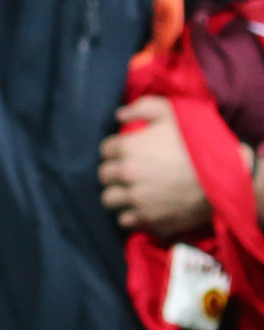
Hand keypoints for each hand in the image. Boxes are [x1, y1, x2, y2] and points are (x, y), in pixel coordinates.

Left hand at [99, 97, 238, 239]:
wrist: (226, 176)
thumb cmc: (198, 142)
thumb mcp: (172, 113)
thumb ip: (142, 108)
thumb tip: (120, 115)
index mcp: (128, 148)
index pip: (105, 150)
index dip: (116, 150)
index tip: (128, 152)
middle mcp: (127, 174)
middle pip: (104, 175)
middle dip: (114, 172)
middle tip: (129, 173)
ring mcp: (137, 199)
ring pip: (110, 199)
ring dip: (118, 196)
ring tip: (132, 193)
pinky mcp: (149, 219)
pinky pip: (126, 221)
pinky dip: (132, 216)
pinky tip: (142, 209)